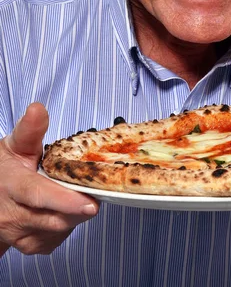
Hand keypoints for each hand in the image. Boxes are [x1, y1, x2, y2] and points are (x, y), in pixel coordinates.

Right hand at [0, 102, 98, 255]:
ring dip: (76, 215)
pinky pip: (57, 239)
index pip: (38, 195)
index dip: (65, 200)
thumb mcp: (15, 145)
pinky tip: (69, 208)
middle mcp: (12, 215)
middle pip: (54, 218)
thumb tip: (38, 109)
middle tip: (98, 192)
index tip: (90, 203)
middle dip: (80, 207)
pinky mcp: (30, 246)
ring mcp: (20, 234)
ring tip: (81, 194)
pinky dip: (69, 225)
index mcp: (11, 186)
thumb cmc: (6, 168)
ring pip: (59, 231)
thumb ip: (30, 129)